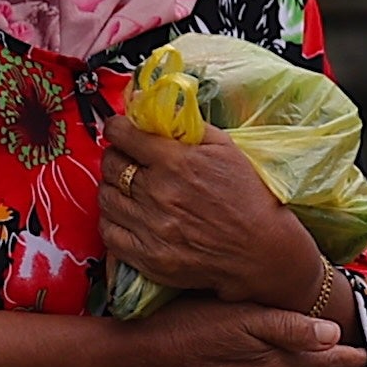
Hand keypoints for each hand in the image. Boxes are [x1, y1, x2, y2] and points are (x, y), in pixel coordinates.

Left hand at [107, 116, 340, 317]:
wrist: (260, 250)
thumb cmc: (247, 197)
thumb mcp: (225, 148)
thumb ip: (188, 125)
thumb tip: (156, 110)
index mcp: (176, 162)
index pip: (122, 135)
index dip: (116, 129)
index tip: (119, 131)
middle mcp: (158, 193)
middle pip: (109, 165)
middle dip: (116, 157)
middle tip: (127, 160)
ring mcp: (150, 227)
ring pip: (106, 198)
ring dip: (113, 188)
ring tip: (128, 189)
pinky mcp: (148, 257)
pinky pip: (109, 233)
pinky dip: (113, 221)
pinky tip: (127, 215)